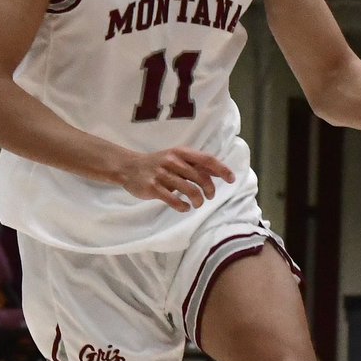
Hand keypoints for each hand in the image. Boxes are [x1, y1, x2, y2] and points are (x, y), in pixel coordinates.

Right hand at [116, 147, 234, 212]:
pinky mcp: (152, 187)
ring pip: (188, 189)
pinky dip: (183, 206)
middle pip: (200, 176)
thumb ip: (196, 165)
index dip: (221, 169)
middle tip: (210, 197)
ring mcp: (161, 174)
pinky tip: (185, 207)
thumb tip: (220, 172)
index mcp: (181, 153)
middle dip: (209, 189)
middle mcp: (172, 161)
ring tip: (197, 204)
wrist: (128, 167)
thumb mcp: (176, 158)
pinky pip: (172, 199)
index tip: (231, 179)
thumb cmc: (158, 163)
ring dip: (198, 200)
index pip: (206, 159)